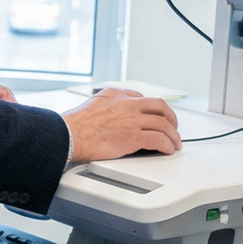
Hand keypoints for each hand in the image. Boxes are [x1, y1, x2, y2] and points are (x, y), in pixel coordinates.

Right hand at [64, 86, 180, 162]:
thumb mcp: (90, 106)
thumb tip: (107, 118)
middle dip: (170, 117)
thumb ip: (104, 107)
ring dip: (172, 135)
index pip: (141, 97)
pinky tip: (167, 150)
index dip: (151, 109)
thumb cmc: (72, 126)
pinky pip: (159, 139)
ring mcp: (132, 119)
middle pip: (159, 106)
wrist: (68, 136)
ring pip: (163, 124)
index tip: (154, 116)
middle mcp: (126, 103)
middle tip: (172, 127)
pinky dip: (167, 145)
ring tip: (174, 143)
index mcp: (115, 94)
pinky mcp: (134, 136)